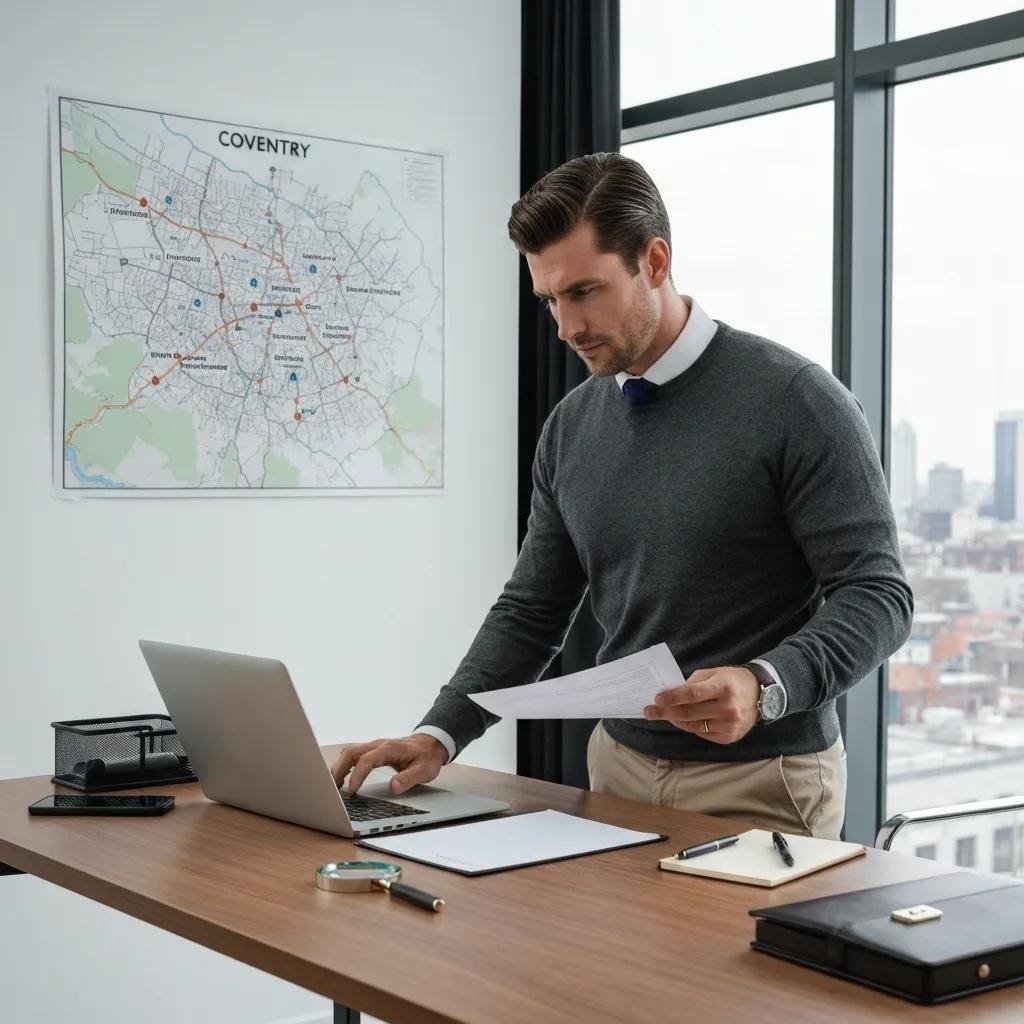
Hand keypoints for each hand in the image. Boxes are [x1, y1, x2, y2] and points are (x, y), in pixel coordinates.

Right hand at [330, 734, 447, 795]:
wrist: (430, 744)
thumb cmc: (426, 757)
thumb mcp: (424, 770)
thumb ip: (409, 778)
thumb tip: (393, 787)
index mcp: (390, 749)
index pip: (367, 760)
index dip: (357, 775)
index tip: (352, 791)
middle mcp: (378, 745)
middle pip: (351, 753)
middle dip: (339, 770)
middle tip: (332, 789)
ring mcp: (374, 747)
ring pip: (349, 752)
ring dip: (338, 767)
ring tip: (333, 787)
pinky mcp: (371, 751)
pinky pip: (353, 755)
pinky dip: (343, 766)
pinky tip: (340, 779)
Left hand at [642, 666, 760, 744]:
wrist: (761, 695)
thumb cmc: (732, 680)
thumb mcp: (714, 673)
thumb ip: (693, 683)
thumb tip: (671, 694)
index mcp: (723, 688)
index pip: (692, 694)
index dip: (672, 697)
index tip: (657, 699)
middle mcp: (727, 708)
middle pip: (689, 713)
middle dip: (665, 712)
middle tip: (649, 711)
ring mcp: (729, 725)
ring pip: (693, 726)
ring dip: (675, 720)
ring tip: (664, 714)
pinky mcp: (729, 737)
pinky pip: (702, 734)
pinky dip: (691, 726)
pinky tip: (684, 720)